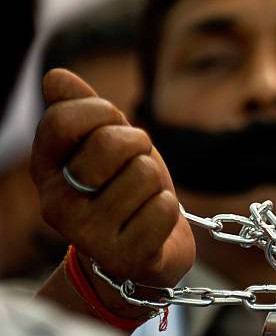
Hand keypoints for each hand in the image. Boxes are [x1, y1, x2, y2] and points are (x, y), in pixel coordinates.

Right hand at [31, 69, 194, 293]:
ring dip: (157, 184)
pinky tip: (153, 225)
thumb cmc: (124, 191)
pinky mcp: (123, 258)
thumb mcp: (105, 146)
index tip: (116, 125)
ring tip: (144, 201)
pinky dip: (169, 211)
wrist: (143, 253)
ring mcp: (88, 236)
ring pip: (145, 174)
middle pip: (111, 143)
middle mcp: (56, 205)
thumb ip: (83, 111)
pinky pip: (164, 208)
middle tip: (136, 168)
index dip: (103, 112)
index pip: (64, 119)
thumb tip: (56, 77)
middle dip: (139, 147)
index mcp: (45, 170)